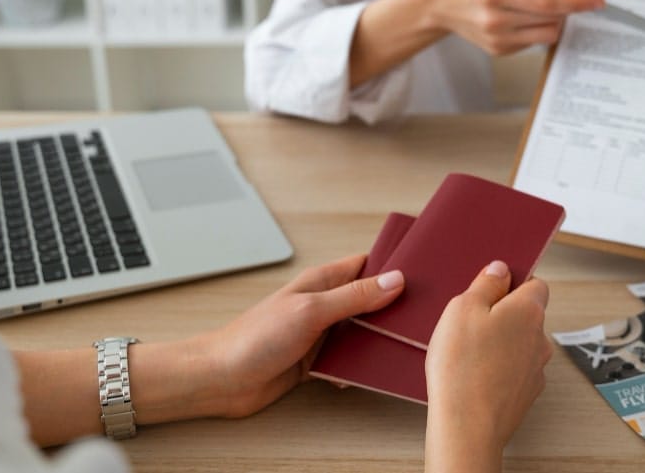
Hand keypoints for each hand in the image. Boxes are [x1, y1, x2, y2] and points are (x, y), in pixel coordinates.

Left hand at [190, 254, 404, 417]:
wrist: (222, 380)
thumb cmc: (255, 337)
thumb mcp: (311, 312)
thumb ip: (354, 297)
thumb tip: (394, 281)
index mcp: (322, 281)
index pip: (366, 265)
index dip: (393, 266)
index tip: (422, 271)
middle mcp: (324, 304)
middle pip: (369, 300)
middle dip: (392, 308)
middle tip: (419, 316)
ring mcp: (320, 332)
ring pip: (362, 331)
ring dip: (376, 341)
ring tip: (398, 347)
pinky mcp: (317, 360)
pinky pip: (348, 360)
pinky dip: (358, 366)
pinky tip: (363, 374)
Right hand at [416, 0, 608, 55]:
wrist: (436, 3)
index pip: (547, 2)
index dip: (577, 1)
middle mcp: (496, 21)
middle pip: (552, 20)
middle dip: (574, 7)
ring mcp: (497, 40)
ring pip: (547, 35)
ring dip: (556, 18)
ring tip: (542, 1)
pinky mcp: (499, 51)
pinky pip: (533, 42)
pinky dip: (538, 27)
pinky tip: (524, 13)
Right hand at [424, 260, 552, 472]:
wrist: (467, 425)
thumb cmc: (462, 365)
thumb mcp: (463, 307)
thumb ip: (486, 284)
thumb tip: (501, 270)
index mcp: (529, 310)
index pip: (536, 283)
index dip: (513, 282)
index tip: (489, 288)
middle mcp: (540, 338)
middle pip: (526, 314)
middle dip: (501, 314)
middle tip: (469, 322)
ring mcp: (536, 368)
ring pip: (519, 344)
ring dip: (499, 343)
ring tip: (467, 353)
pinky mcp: (526, 393)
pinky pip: (514, 370)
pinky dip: (498, 369)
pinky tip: (474, 375)